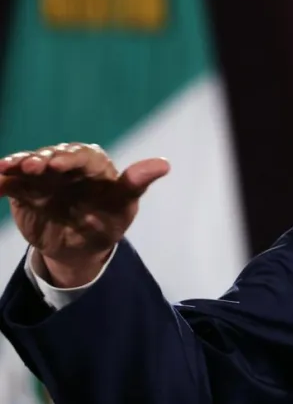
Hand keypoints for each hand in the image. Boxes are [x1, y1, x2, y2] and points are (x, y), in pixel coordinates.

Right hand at [0, 143, 168, 287]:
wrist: (80, 247)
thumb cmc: (108, 220)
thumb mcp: (124, 206)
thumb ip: (137, 183)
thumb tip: (165, 164)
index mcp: (93, 164)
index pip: (82, 156)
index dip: (70, 158)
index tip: (59, 163)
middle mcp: (66, 165)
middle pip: (51, 156)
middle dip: (41, 160)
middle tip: (32, 166)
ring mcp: (43, 177)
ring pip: (27, 166)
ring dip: (16, 165)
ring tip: (5, 168)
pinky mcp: (24, 191)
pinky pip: (9, 184)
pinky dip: (0, 182)